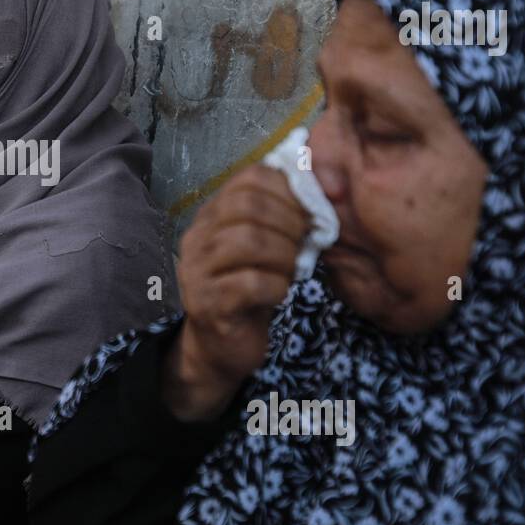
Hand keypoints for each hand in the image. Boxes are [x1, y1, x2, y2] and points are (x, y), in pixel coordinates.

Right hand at [162, 164, 309, 421]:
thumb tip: (328, 186)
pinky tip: (279, 293)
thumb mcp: (263, 247)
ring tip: (292, 270)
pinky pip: (250, 283)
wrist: (221, 346)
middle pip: (246, 206)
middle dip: (289, 222)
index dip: (288, 191)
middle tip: (304, 243)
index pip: (249, 178)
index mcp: (211, 215)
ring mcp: (196, 271)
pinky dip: (277, 286)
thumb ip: (281, 215)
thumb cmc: (249, 291)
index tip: (308, 213)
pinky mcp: (206, 304)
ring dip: (284, 254)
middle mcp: (197, 237)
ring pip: (247, 241)